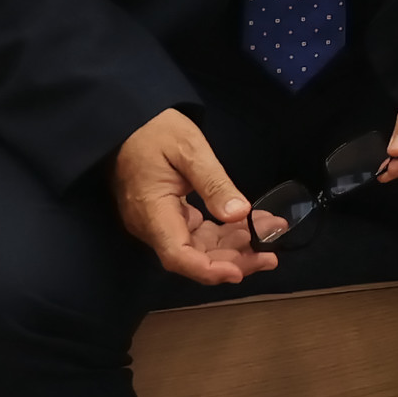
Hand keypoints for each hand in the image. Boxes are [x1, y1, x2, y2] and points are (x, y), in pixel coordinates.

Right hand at [115, 109, 273, 284]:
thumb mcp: (190, 150)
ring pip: (196, 248)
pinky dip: (222, 233)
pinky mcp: (165, 216)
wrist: (127, 124)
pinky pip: (195, 233)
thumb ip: (214, 184)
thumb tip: (239, 214)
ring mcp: (158, 223)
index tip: (238, 272)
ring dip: (231, 248)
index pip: (177, 255)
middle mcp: (151, 226)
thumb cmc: (155, 131)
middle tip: (270, 257)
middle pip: (191, 257)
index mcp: (152, 212)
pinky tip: (249, 226)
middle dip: (231, 261)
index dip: (208, 269)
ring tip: (268, 239)